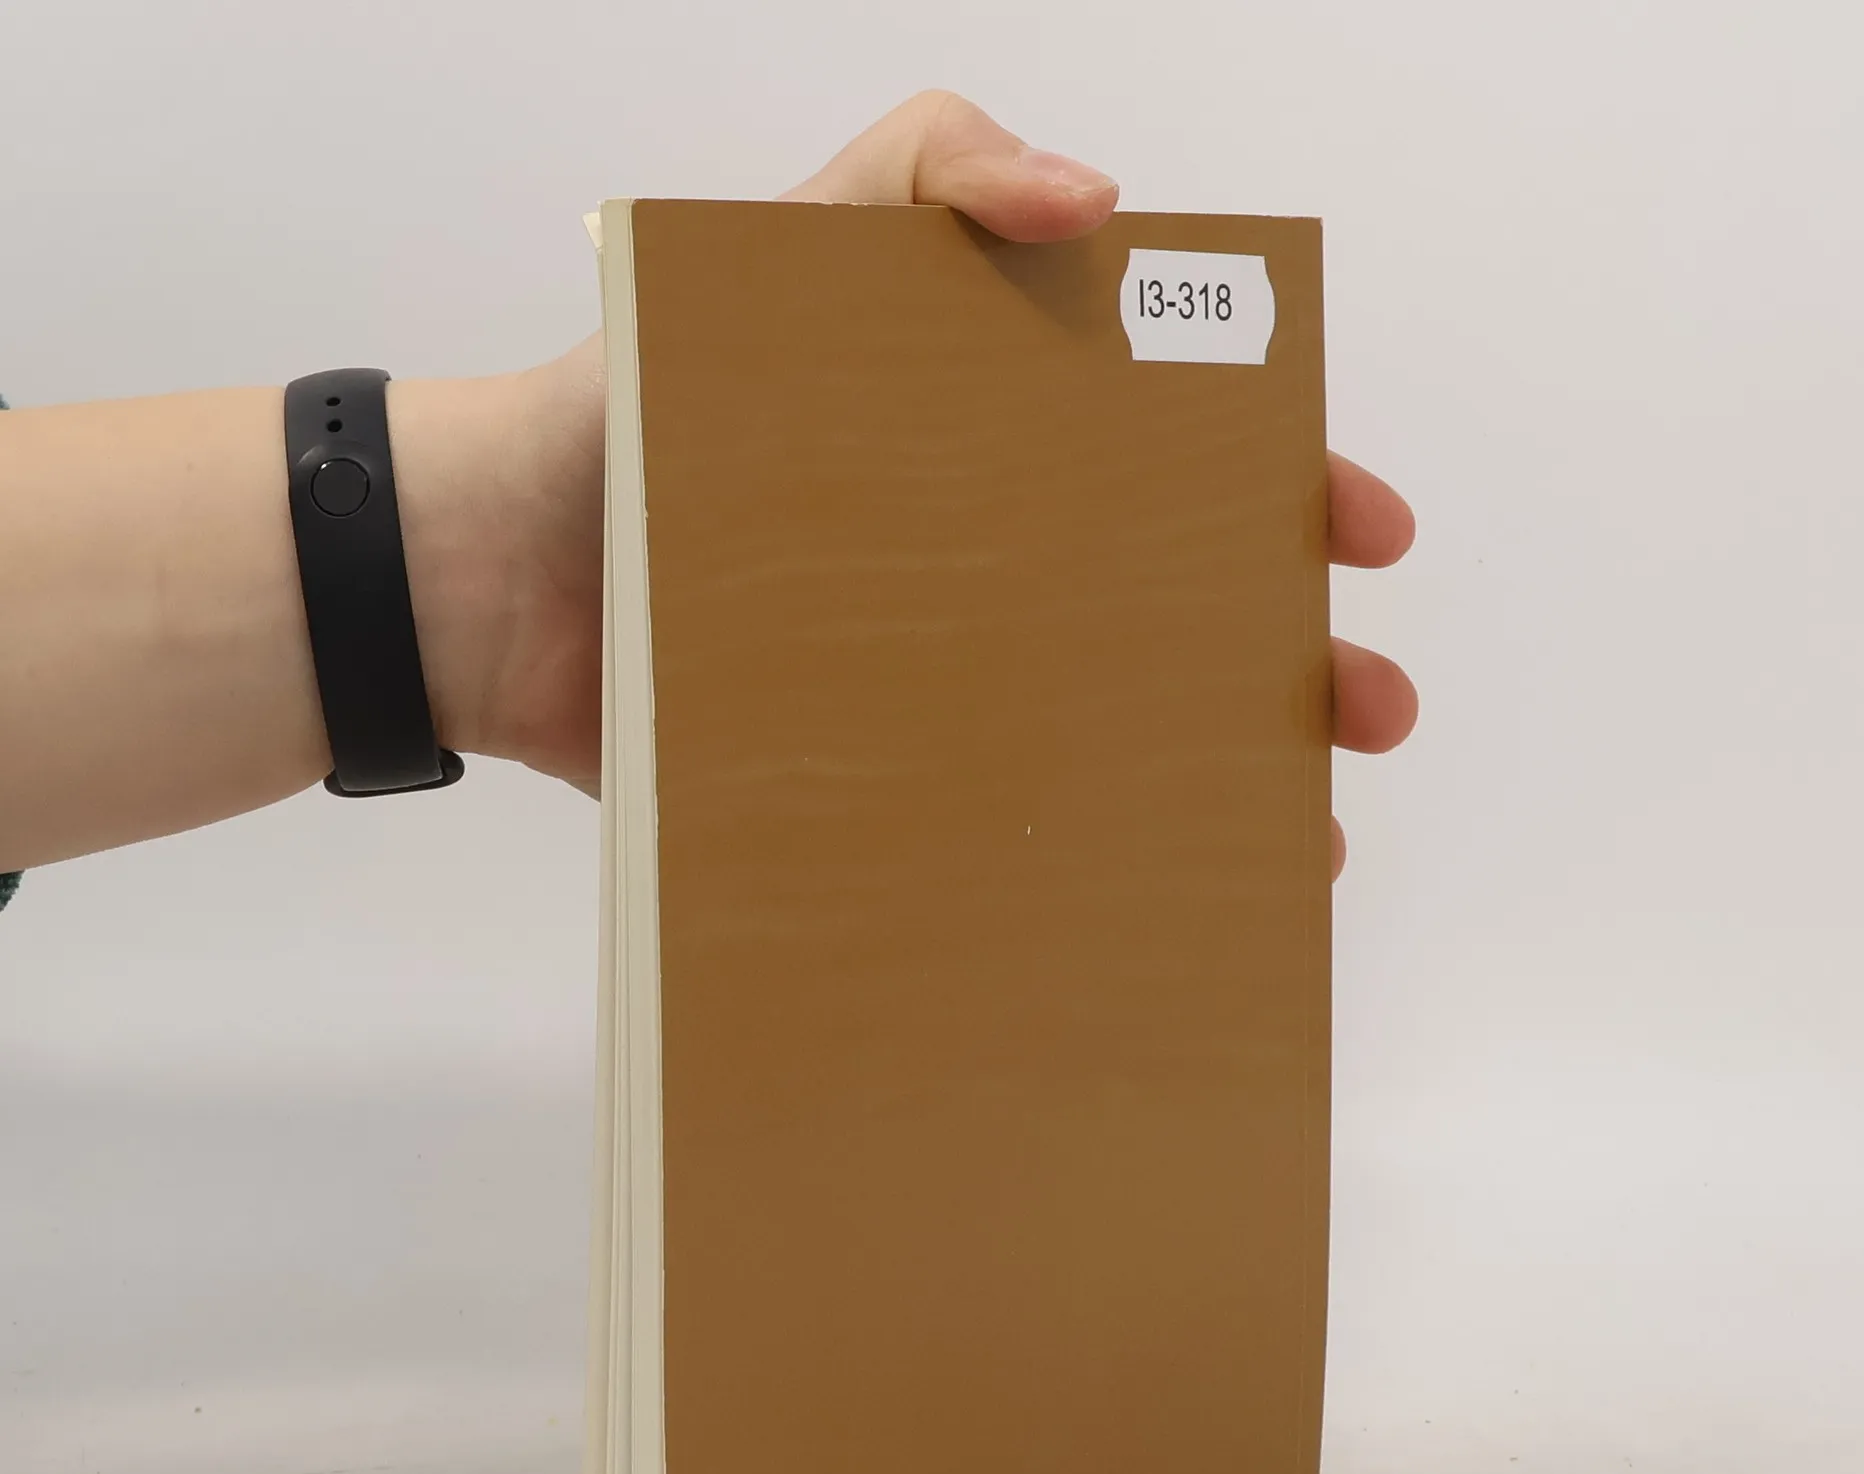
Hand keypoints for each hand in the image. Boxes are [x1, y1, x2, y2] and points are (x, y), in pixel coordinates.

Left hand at [469, 92, 1416, 873]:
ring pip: (1112, 731)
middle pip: (1173, 607)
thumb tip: (1105, 201)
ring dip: (1216, 778)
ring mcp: (936, 680)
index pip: (1178, 457)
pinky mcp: (869, 775)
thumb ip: (928, 177)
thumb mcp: (781, 244)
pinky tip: (1143, 895)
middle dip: (1290, 658)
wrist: (487, 573)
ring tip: (1297, 836)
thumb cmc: (629, 404)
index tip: (1361, 533)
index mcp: (993, 442)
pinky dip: (1079, 858)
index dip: (1282, 489)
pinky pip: (998, 819)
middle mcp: (984, 565)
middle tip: (1364, 709)